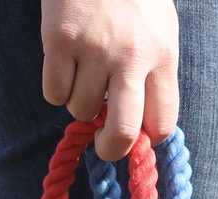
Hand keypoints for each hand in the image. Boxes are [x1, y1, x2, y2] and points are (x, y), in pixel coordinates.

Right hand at [41, 0, 179, 160]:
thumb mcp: (159, 30)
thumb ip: (155, 74)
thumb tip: (142, 127)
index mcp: (163, 57)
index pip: (163, 123)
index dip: (148, 137)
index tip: (137, 135)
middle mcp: (131, 57)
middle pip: (122, 132)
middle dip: (111, 149)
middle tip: (103, 145)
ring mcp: (94, 48)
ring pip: (82, 110)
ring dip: (80, 104)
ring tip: (84, 77)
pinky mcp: (59, 38)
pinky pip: (53, 92)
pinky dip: (56, 90)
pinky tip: (63, 70)